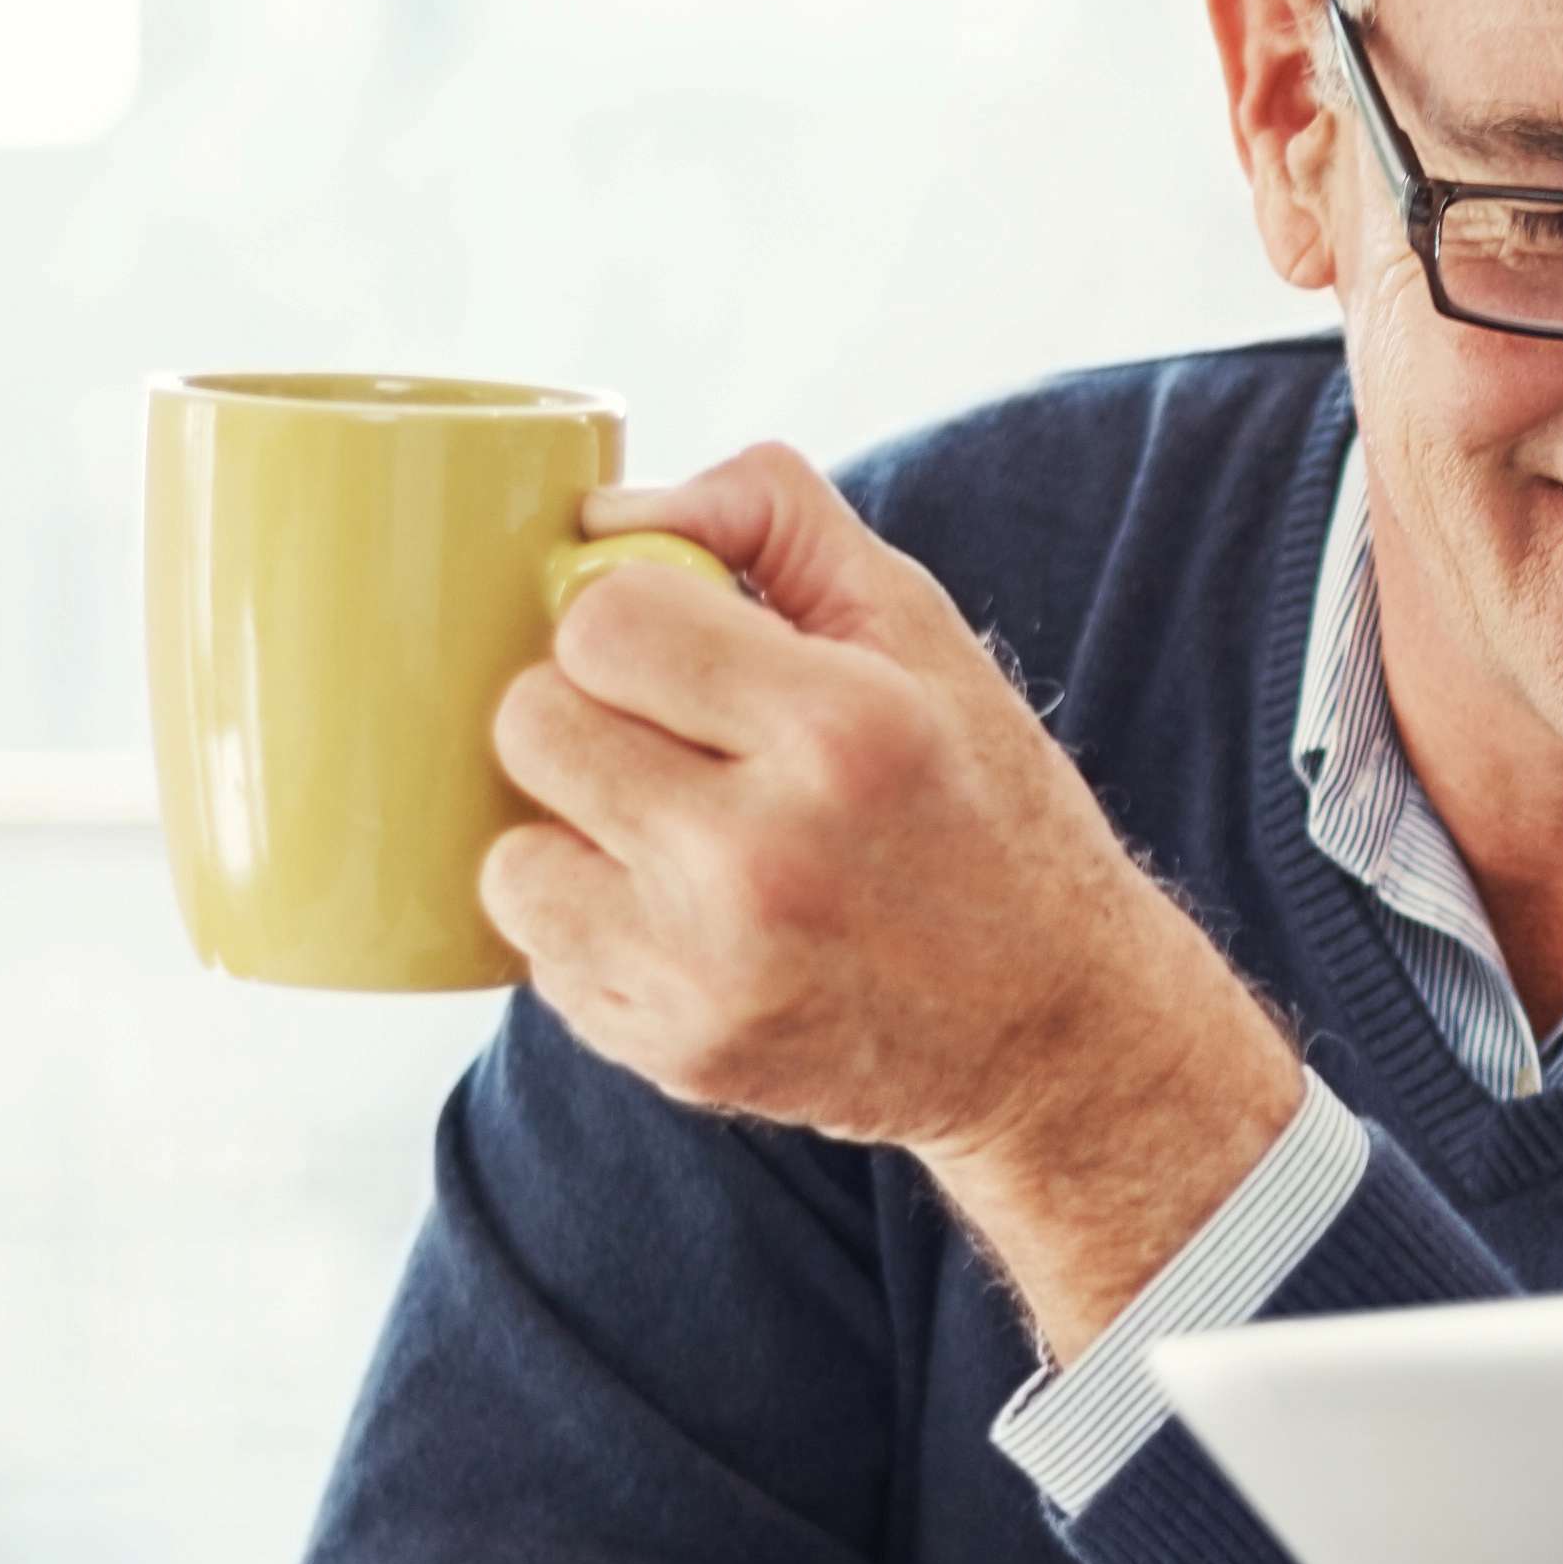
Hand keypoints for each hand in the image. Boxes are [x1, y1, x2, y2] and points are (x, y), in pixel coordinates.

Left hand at [482, 446, 1301, 1351]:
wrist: (1053, 1033)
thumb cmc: (982, 812)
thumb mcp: (924, 634)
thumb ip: (775, 522)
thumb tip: (607, 513)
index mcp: (841, 729)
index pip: (602, 621)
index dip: (628, 619)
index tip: (685, 648)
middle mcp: (764, 857)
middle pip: (533, 723)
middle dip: (588, 713)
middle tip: (673, 741)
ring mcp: (708, 970)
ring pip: (509, 853)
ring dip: (572, 833)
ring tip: (672, 838)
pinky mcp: (674, 1050)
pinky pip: (542, 955)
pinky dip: (593, 926)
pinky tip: (687, 920)